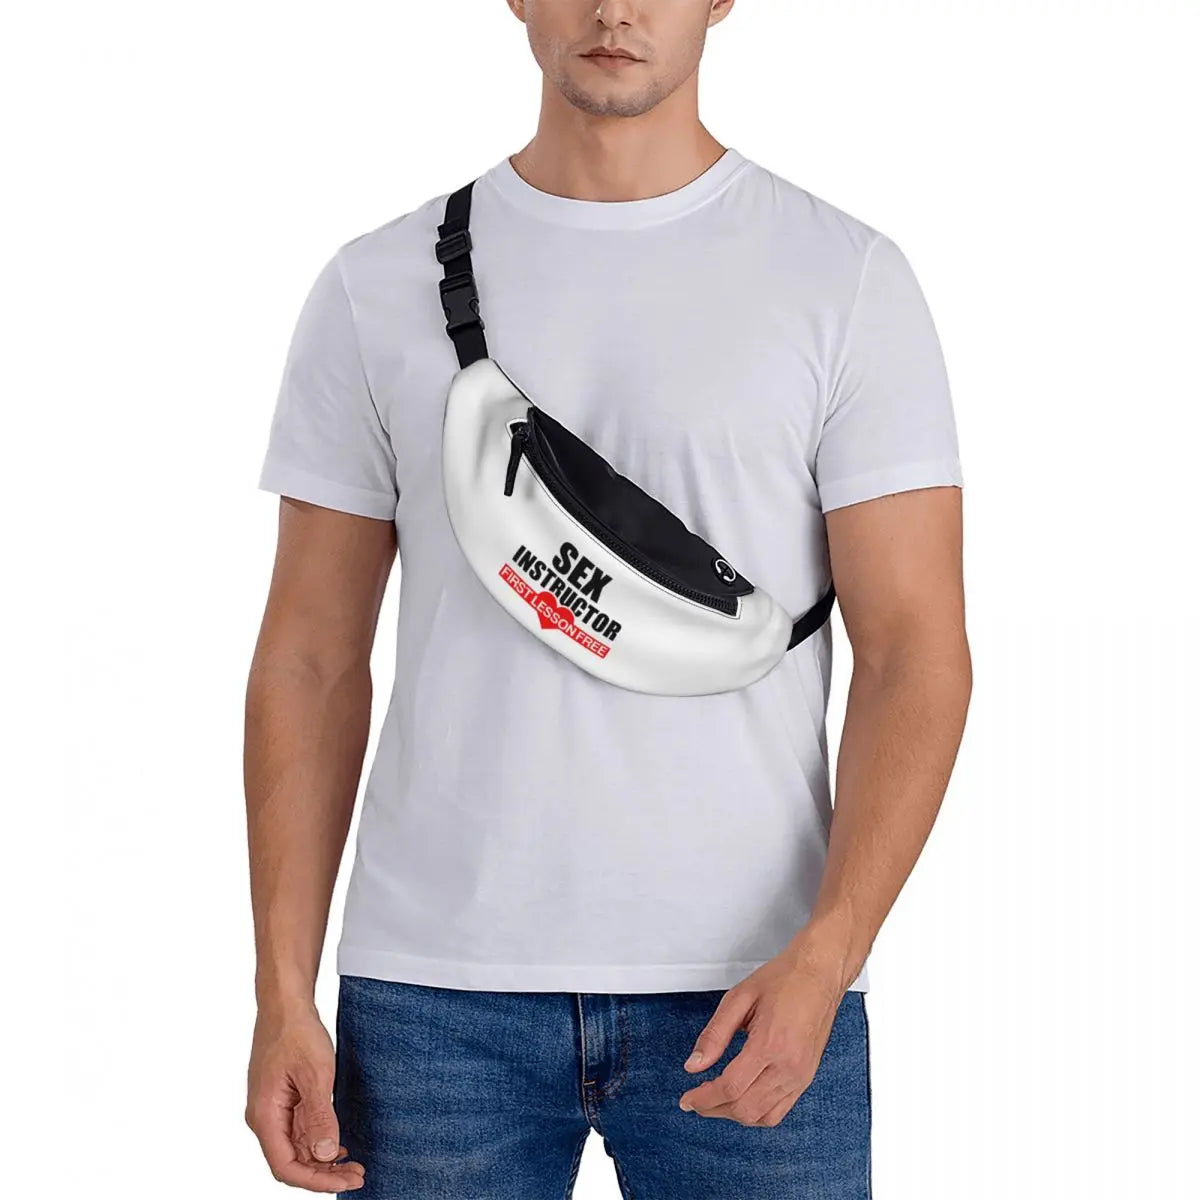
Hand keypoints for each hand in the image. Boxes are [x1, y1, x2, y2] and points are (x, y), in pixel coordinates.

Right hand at [245, 1001, 364, 1191]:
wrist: (285, 1003)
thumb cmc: (297, 1032)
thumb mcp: (316, 1074)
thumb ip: (319, 1116)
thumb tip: (324, 1155)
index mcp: (265, 1115)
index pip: (285, 1166)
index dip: (316, 1180)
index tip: (345, 1181)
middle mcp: (264, 1118)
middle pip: (291, 1162)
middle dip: (323, 1175)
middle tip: (358, 1176)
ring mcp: (272, 1109)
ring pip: (296, 1149)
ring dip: (322, 1160)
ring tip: (353, 1165)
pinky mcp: (282, 1100)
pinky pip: (298, 1131)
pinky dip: (318, 1142)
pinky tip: (337, 1145)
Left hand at [677, 934, 851, 1126]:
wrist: (819, 974)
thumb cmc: (784, 979)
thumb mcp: (739, 998)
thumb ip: (714, 1034)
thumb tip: (694, 1065)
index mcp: (770, 1044)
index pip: (731, 1087)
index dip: (704, 1098)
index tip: (687, 1099)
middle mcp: (789, 1067)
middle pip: (745, 1109)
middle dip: (714, 1109)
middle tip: (695, 1100)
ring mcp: (801, 1076)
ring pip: (763, 1116)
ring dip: (734, 1114)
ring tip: (715, 1101)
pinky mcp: (807, 1077)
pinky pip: (780, 1111)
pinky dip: (757, 1114)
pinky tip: (741, 1100)